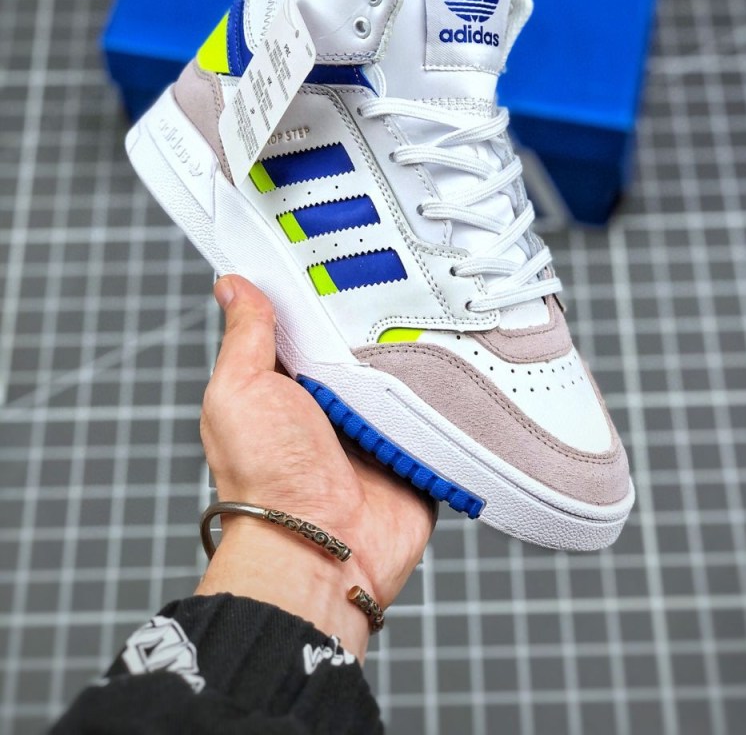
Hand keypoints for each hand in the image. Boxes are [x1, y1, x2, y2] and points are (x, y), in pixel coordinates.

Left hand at [196, 275, 436, 657]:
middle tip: (408, 270)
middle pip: (363, 344)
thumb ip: (245, 337)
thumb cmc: (265, 477)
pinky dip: (447, 393)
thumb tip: (233, 284)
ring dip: (417, 353)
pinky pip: (438, 411)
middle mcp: (332, 403)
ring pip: (404, 372)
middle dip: (380, 316)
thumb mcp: (240, 390)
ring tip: (444, 306)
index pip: (310, 323)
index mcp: (288, 385)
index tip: (345, 250)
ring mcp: (376, 427)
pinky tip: (460, 359)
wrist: (319, 549)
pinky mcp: (413, 450)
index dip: (323, 290)